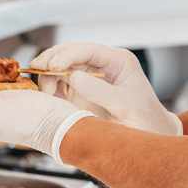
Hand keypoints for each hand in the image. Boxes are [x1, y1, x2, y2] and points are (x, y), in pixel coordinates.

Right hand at [31, 42, 182, 135]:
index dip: (68, 55)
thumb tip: (73, 77)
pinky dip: (48, 87)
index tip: (53, 65)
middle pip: (70, 53)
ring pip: (60, 68)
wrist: (150, 137)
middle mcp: (101, 66)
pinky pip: (58, 84)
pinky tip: (45, 95)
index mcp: (118, 62)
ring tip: (44, 90)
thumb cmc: (146, 121)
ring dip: (48, 74)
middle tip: (37, 69)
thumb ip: (100, 91)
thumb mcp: (126, 106)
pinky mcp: (79, 93)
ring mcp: (89, 79)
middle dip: (52, 59)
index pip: (88, 49)